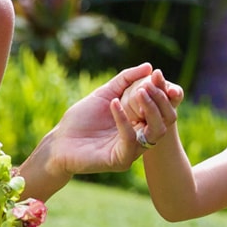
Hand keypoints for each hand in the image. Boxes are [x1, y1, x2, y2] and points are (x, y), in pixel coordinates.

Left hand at [40, 64, 183, 179]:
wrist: (59, 142)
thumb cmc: (81, 119)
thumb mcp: (105, 93)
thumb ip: (126, 80)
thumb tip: (149, 67)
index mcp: (141, 121)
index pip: (163, 107)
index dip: (162, 90)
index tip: (156, 73)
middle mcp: (141, 136)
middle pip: (167, 119)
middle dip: (160, 99)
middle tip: (149, 84)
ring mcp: (133, 150)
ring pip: (157, 131)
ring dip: (150, 109)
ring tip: (139, 92)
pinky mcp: (121, 160)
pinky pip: (130, 140)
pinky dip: (124, 120)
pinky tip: (114, 103)